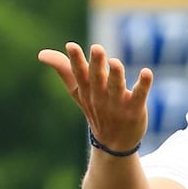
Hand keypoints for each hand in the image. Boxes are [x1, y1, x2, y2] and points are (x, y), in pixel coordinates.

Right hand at [38, 42, 152, 150]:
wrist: (114, 143)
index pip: (79, 74)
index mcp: (86, 90)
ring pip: (116, 87)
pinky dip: (143, 85)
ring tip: (115, 62)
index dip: (75, 60)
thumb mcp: (78, 92)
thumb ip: (64, 70)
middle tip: (96, 48)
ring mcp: (117, 104)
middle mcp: (100, 96)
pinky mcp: (135, 109)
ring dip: (116, 75)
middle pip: (97, 79)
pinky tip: (146, 72)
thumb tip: (41, 54)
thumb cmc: (95, 109)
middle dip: (96, 64)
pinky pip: (140, 96)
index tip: (71, 45)